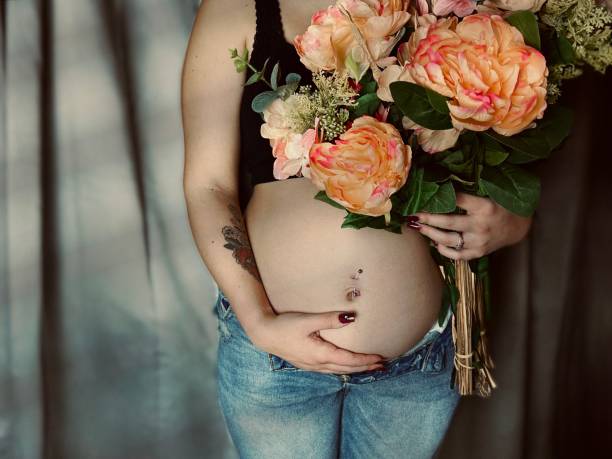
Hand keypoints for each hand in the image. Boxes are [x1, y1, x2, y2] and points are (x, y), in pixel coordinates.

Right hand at [250, 310, 385, 373]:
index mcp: (321, 354)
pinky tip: (345, 366)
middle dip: (365, 367)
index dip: (366, 360)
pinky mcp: (306, 363)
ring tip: (368, 367)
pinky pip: (330, 369)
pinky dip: (342, 368)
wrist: (264, 334)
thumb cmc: (285, 325)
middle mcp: (317, 364)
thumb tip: (349, 318)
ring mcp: (311, 366)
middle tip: (382, 365)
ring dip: (355, 369)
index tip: (380, 358)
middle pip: (347, 369)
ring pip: (338, 371)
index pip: (349, 360)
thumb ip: (329, 319)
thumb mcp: (308, 320)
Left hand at [407, 192, 532, 260]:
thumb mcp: (488, 195)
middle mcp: (481, 225)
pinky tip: (434, 242)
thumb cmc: (499, 207)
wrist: (517, 227)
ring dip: (430, 233)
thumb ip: (468, 193)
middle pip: (448, 222)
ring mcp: (479, 242)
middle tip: (413, 215)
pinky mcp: (478, 253)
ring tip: (418, 227)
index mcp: (484, 207)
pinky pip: (456, 254)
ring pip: (448, 240)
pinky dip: (443, 249)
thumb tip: (441, 187)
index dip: (441, 197)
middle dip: (427, 218)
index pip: (458, 200)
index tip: (424, 196)